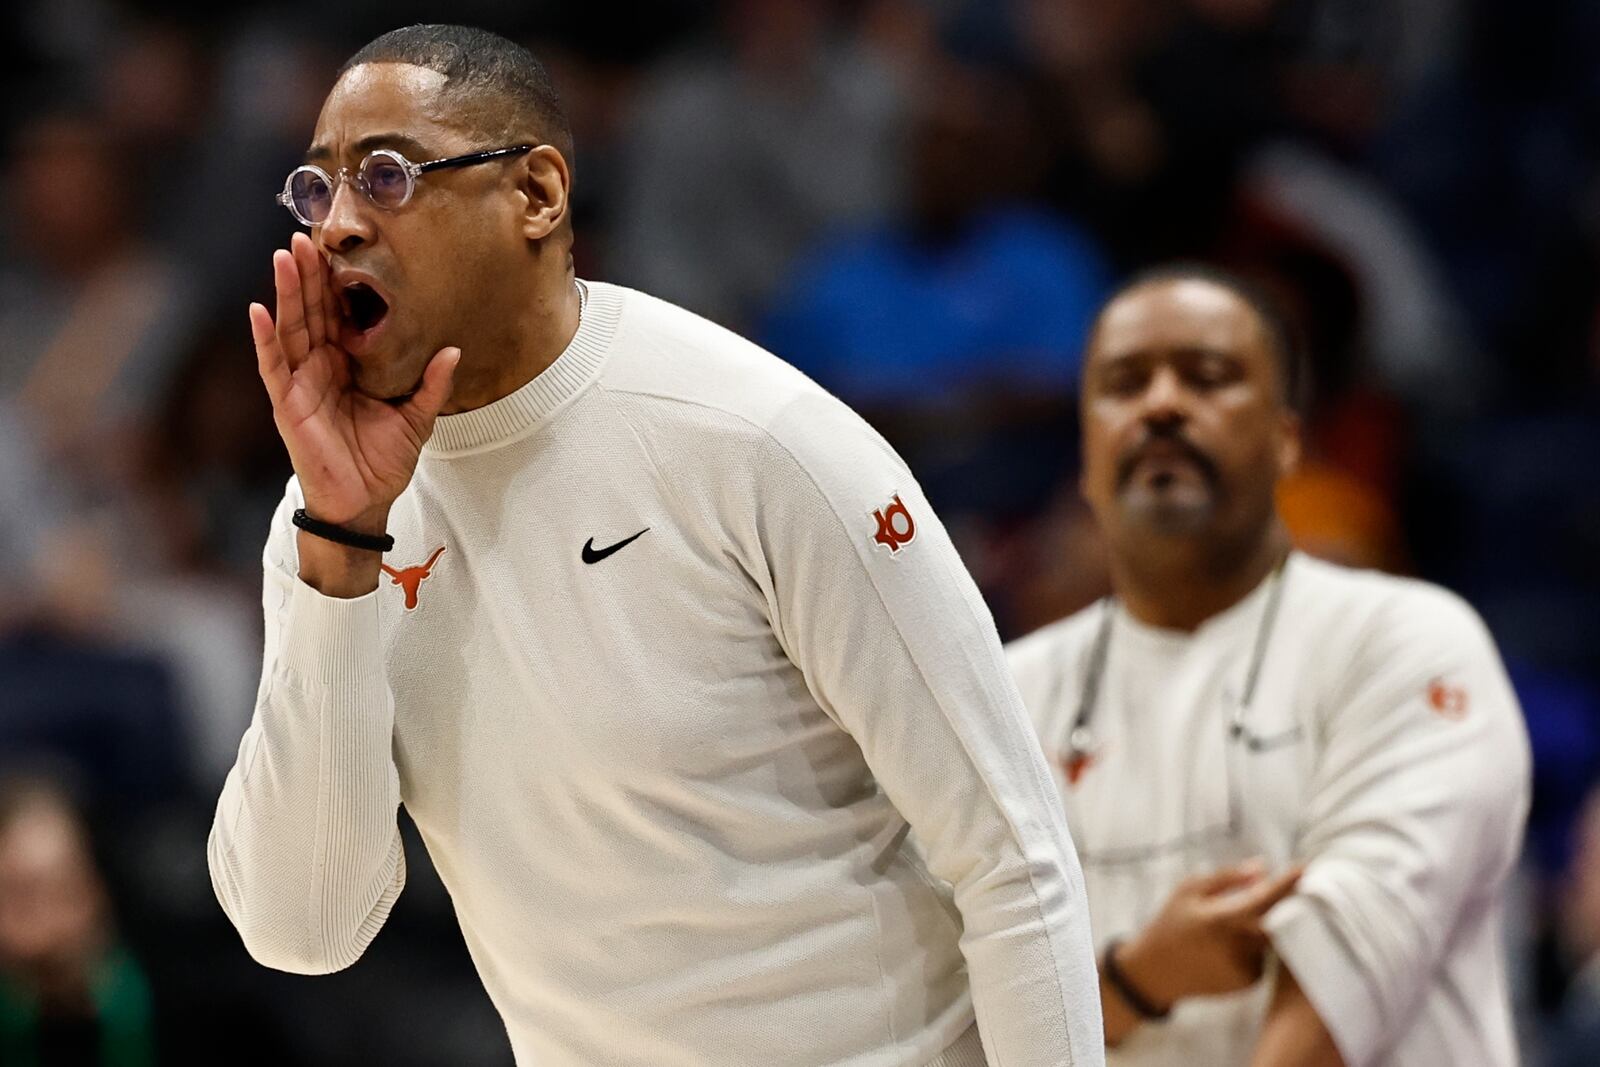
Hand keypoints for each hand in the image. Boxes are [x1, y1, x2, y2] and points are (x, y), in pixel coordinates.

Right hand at [250, 232, 458, 531]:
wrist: (364, 502)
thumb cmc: (383, 460)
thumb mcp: (416, 417)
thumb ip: (432, 384)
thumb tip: (453, 351)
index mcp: (351, 362)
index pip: (342, 313)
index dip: (340, 281)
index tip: (343, 245)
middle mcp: (322, 365)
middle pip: (313, 310)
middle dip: (310, 273)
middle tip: (308, 232)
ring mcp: (301, 382)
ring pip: (291, 327)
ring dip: (287, 292)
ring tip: (285, 255)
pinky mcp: (287, 403)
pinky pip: (273, 366)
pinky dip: (264, 339)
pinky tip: (258, 310)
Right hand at [1117, 860, 1302, 1010]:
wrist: (1156, 972)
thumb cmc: (1171, 923)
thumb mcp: (1188, 890)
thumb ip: (1226, 878)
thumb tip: (1263, 868)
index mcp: (1220, 919)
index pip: (1264, 899)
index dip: (1287, 883)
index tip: (1305, 867)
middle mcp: (1237, 947)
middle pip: (1279, 921)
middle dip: (1289, 903)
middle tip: (1291, 887)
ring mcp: (1244, 968)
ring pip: (1271, 940)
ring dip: (1267, 925)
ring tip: (1239, 920)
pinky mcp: (1248, 982)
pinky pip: (1263, 956)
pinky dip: (1257, 945)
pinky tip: (1233, 944)